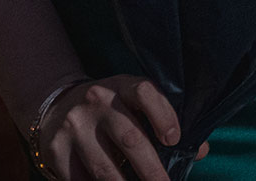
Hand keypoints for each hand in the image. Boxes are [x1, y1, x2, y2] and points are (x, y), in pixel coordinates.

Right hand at [35, 75, 206, 180]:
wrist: (56, 105)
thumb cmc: (110, 108)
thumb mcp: (133, 104)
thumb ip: (163, 122)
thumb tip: (199, 151)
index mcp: (121, 85)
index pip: (145, 92)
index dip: (163, 115)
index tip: (175, 140)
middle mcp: (96, 101)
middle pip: (130, 138)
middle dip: (151, 168)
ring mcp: (74, 126)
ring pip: (105, 166)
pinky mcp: (56, 150)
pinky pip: (80, 179)